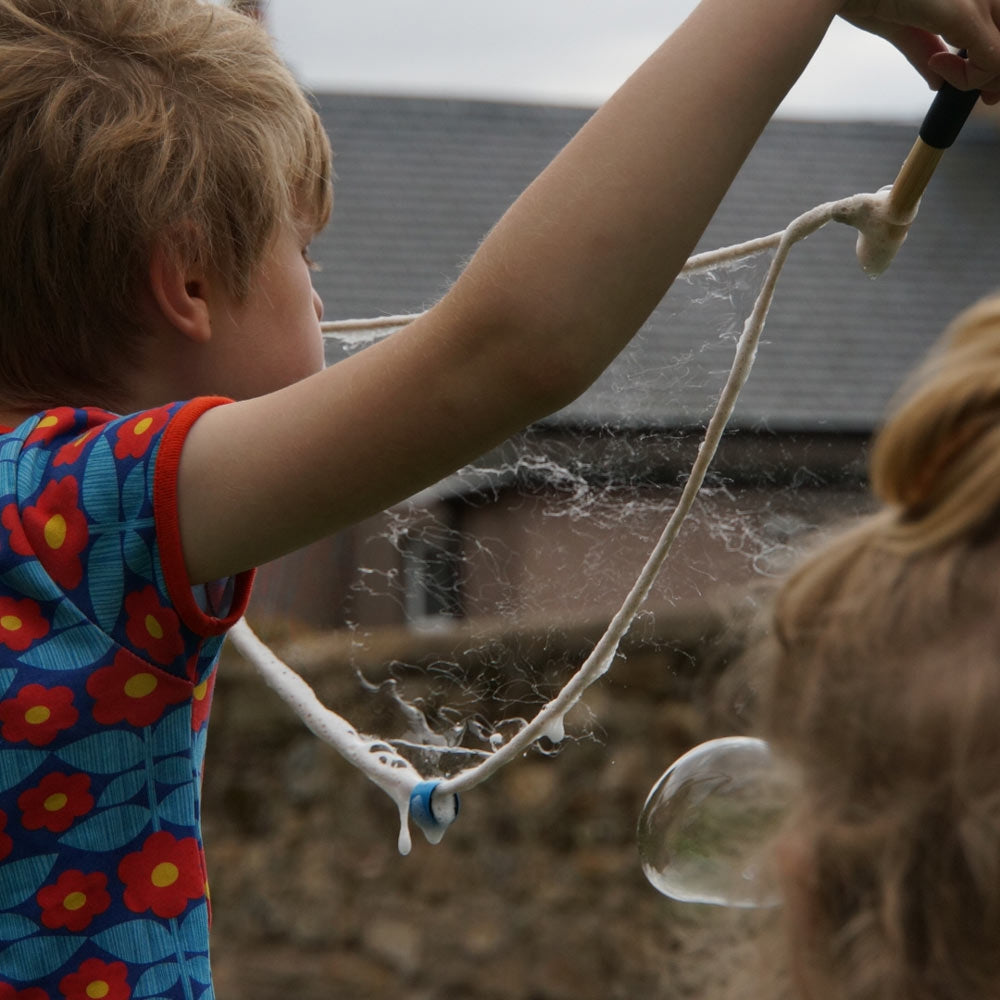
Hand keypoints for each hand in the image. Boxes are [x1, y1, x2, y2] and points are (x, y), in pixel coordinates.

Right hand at [841, 1, 999, 100]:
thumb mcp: (901, 23)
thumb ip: (924, 49)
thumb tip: (938, 80)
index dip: (998, 64)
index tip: (985, 88)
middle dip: (998, 75)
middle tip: (986, 97)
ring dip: (985, 78)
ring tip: (951, 80)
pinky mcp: (967, 14)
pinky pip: (991, 60)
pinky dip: (968, 79)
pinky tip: (937, 66)